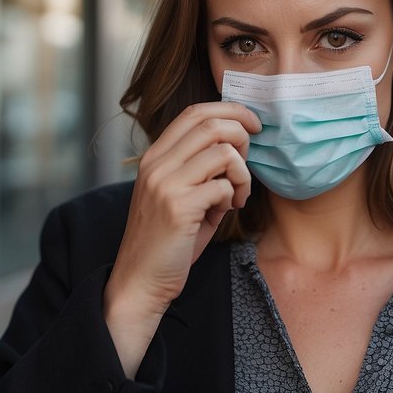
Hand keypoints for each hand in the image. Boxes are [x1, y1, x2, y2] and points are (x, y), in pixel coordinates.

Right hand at [104, 102, 259, 375]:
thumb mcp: (178, 194)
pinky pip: (223, 186)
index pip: (195, 113)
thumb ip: (200, 168)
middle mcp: (156, 164)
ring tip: (236, 195)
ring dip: (241, 173)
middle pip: (212, 124)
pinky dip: (233, 196)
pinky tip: (224, 213)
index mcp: (154, 157)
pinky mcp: (178, 207)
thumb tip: (239, 144)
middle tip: (246, 164)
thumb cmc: (167, 240)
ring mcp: (166, 184)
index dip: (230, 111)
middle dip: (242, 138)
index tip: (253, 123)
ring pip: (223, 152)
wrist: (140, 281)